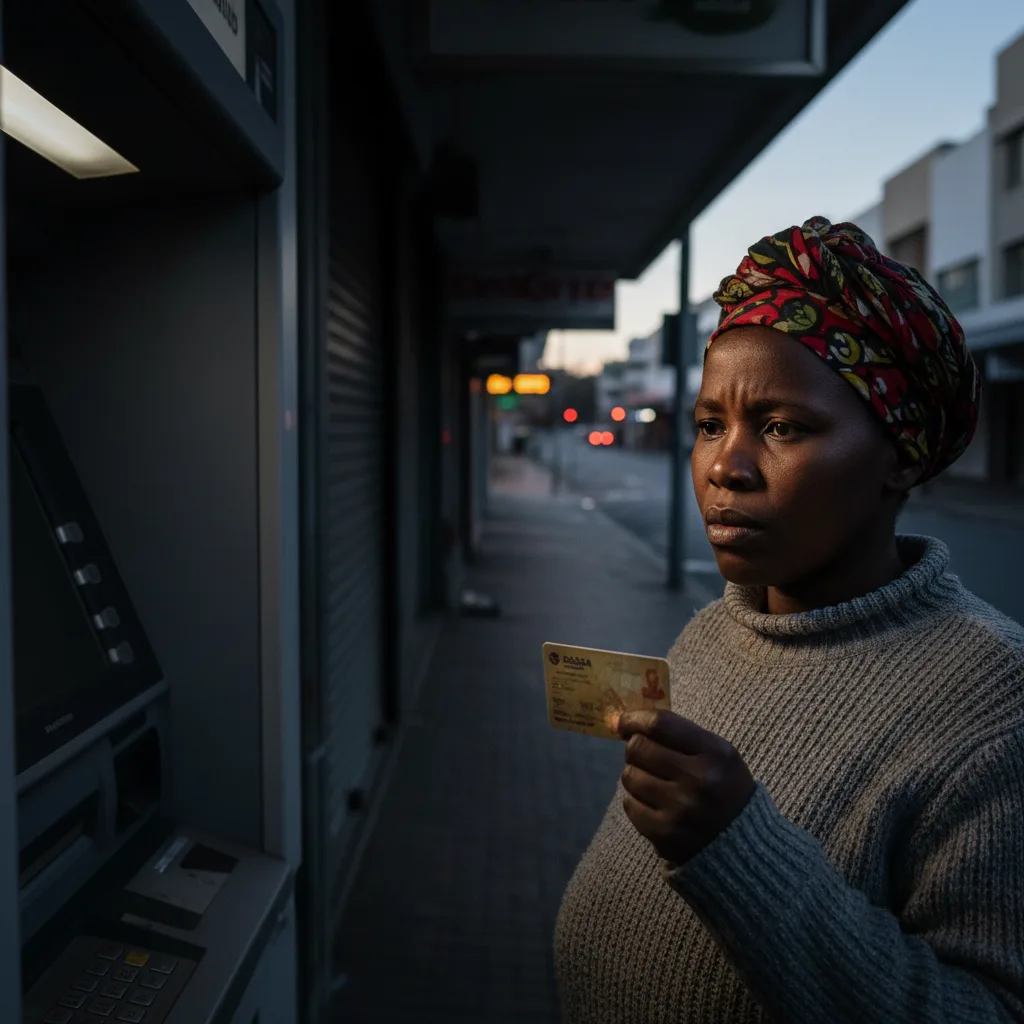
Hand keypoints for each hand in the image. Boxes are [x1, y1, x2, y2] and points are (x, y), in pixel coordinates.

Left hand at [616, 709, 755, 865]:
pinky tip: (653, 802)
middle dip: (635, 748)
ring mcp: (681, 810)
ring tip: (652, 780)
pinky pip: (630, 805)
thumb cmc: (724, 788)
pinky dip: (636, 800)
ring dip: (635, 774)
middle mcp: (699, 781)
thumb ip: (679, 734)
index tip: (624, 721)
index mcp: (715, 754)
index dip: (634, 719)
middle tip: (643, 754)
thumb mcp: (719, 754)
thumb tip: (626, 721)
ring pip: (630, 776)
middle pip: (639, 748)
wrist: (743, 845)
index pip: (660, 725)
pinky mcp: (666, 835)